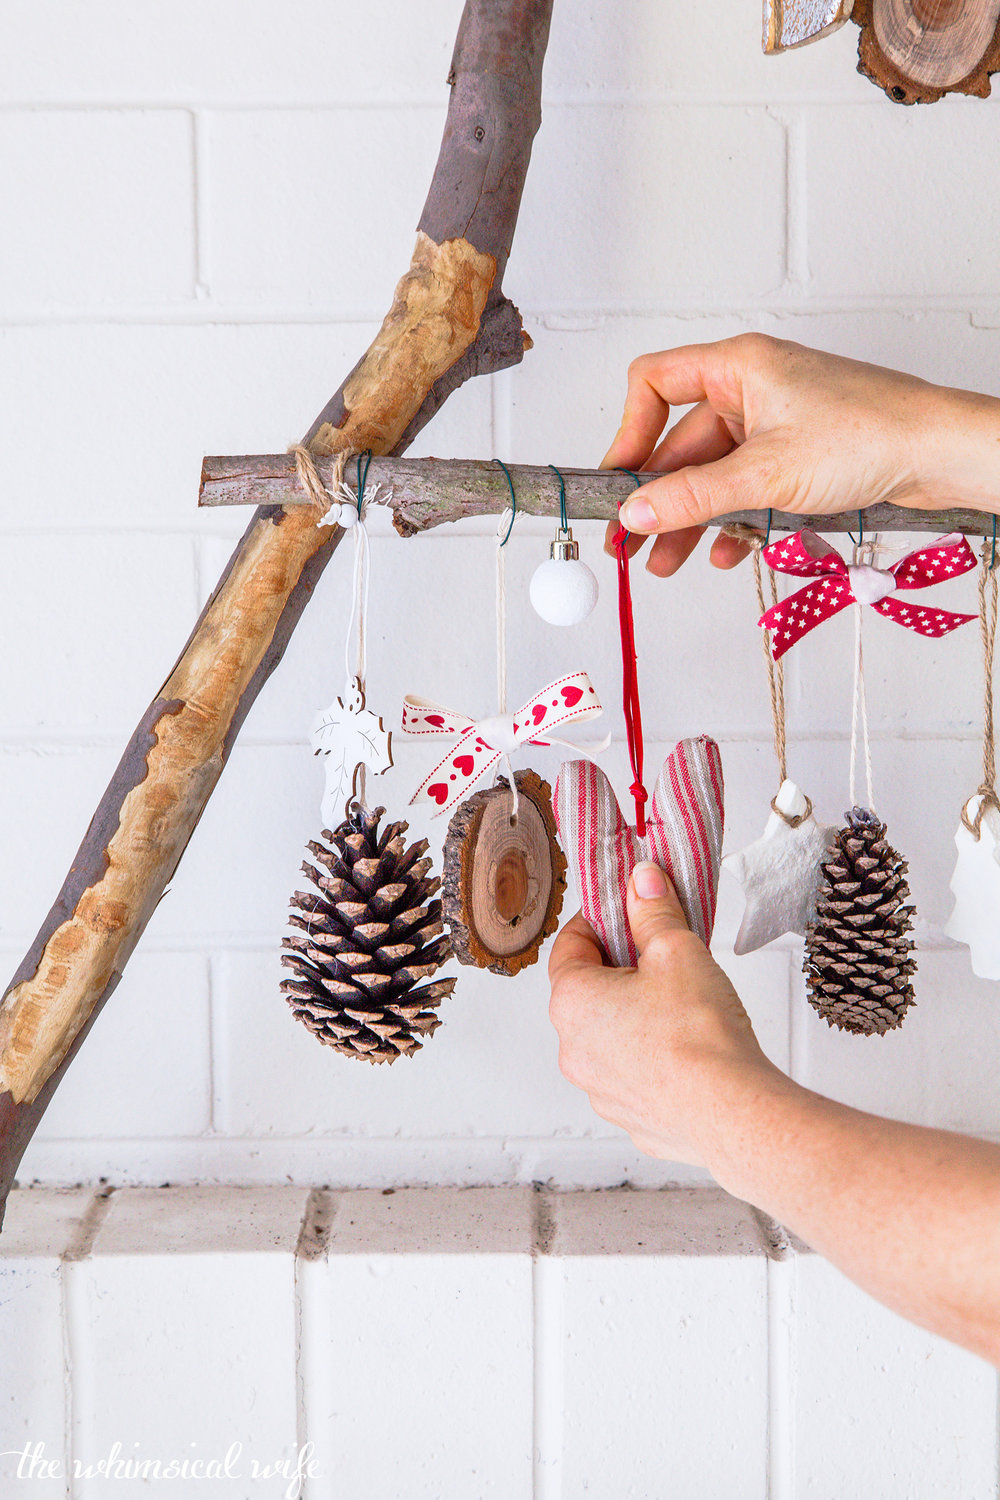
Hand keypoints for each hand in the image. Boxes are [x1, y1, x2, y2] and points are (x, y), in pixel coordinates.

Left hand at [547, 861, 781, 1166]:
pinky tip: (690, 1050)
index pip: (570, 945)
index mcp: (572, 1002)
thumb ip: (654, 911)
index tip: (628, 912)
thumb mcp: (677, 950)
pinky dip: (654, 1060)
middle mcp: (574, 1050)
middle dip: (622, 970)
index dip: (600, 922)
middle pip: (589, 992)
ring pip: (611, 1037)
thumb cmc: (698, 1037)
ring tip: (683, 1007)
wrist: (731, 1113)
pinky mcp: (632, 1118)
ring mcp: (600, 1090)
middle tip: (662, 957)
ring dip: (636, 1017)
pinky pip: (635, 1076)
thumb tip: (642, 883)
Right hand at [600, 334, 999, 576]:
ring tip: (668, 562)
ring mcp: (775, 423)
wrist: (941, 453)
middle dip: (657, 498)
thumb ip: (693, 496)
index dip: (629, 432)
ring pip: (713, 474)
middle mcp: (752, 389)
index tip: (620, 482)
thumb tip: (635, 513)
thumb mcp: (766, 473)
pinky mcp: (796, 455)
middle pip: (681, 444)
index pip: (654, 382)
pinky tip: (727, 553)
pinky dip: (731, 520)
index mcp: (738, 367)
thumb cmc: (871, 434)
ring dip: (689, 519)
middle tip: (629, 542)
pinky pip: (745, 487)